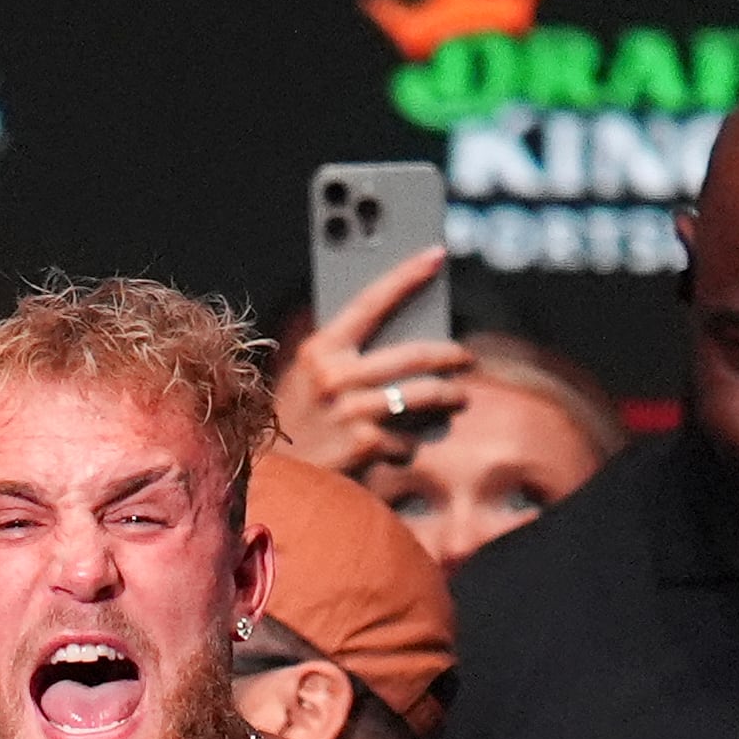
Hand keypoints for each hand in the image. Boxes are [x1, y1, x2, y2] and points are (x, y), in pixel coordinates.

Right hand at [272, 246, 474, 478]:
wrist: (274, 483)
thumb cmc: (300, 425)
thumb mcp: (311, 379)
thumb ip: (348, 356)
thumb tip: (411, 337)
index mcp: (320, 351)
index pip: (371, 302)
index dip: (406, 276)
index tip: (436, 254)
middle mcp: (334, 377)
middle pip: (416, 355)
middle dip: (451, 356)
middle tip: (465, 358)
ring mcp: (351, 411)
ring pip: (425, 395)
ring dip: (450, 397)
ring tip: (457, 399)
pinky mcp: (365, 445)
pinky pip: (409, 438)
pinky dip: (410, 444)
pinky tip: (399, 447)